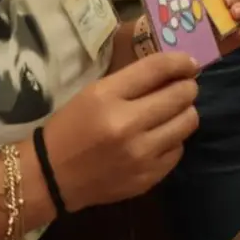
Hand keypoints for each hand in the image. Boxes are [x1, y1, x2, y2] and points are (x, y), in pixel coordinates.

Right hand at [41, 51, 200, 211]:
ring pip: (188, 122)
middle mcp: (127, 125)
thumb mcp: (94, 92)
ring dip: (184, 113)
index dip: (181, 62)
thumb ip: (134, 80)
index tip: (189, 64)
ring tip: (170, 114)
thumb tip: (176, 69)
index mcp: (107, 97)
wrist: (51, 177)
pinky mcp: (148, 178)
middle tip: (181, 89)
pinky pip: (179, 150)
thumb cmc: (72, 127)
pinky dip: (173, 140)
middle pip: (182, 95)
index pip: (158, 68)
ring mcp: (140, 155)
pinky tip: (158, 139)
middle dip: (187, 88)